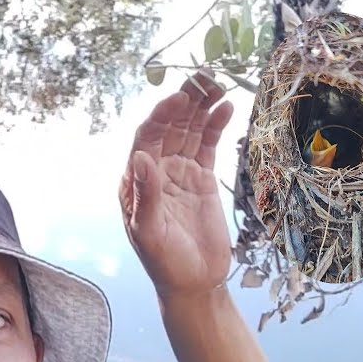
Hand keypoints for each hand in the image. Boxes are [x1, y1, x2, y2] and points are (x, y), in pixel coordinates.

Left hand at [119, 71, 234, 296]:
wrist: (193, 284)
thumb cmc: (164, 262)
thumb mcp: (149, 232)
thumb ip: (145, 195)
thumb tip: (140, 157)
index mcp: (135, 180)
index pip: (146, 138)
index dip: (161, 116)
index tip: (177, 98)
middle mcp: (156, 170)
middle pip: (170, 127)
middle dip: (185, 102)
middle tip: (204, 78)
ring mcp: (180, 172)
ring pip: (190, 132)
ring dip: (201, 107)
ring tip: (218, 84)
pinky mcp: (202, 179)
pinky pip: (207, 145)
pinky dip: (216, 125)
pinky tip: (226, 107)